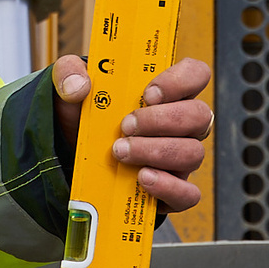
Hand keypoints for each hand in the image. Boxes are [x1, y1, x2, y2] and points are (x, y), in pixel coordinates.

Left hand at [51, 55, 213, 213]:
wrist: (71, 154)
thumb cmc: (84, 114)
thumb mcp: (70, 85)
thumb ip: (69, 73)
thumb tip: (78, 85)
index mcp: (165, 92)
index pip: (196, 74)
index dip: (180, 81)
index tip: (148, 93)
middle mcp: (180, 124)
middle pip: (199, 115)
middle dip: (162, 120)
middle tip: (126, 126)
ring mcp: (179, 157)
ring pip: (192, 153)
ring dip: (156, 151)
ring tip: (121, 152)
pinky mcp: (172, 189)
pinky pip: (188, 194)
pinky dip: (167, 187)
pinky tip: (141, 179)